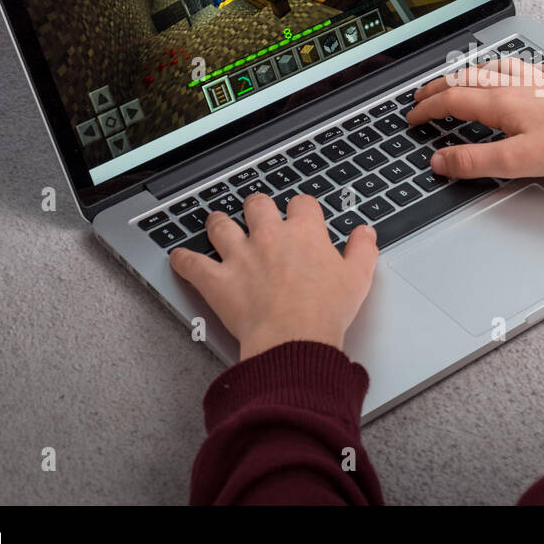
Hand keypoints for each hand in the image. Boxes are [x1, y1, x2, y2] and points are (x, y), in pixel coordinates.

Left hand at [169, 192, 377, 359]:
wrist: (294, 339)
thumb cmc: (325, 312)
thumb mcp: (358, 278)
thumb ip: (362, 250)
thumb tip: (365, 232)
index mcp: (304, 233)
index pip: (302, 204)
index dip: (301, 208)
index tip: (301, 216)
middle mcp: (269, 236)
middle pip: (257, 204)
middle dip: (257, 208)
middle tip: (257, 215)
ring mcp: (240, 256)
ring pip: (220, 225)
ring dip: (217, 224)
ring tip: (216, 223)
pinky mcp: (217, 280)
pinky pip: (191, 263)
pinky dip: (183, 260)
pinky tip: (179, 257)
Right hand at [408, 57, 543, 180]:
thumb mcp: (515, 162)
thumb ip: (474, 161)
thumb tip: (440, 161)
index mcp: (500, 102)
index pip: (451, 100)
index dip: (426, 109)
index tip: (412, 117)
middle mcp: (516, 84)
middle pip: (466, 78)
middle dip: (439, 86)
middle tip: (422, 94)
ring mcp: (538, 79)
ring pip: (493, 67)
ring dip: (468, 73)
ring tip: (458, 79)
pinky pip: (523, 66)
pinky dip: (504, 68)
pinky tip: (512, 72)